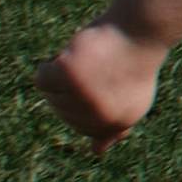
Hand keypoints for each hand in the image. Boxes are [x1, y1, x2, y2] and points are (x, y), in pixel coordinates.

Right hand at [43, 23, 165, 146]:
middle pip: (62, 111)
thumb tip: (96, 151)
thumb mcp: (132, 99)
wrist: (140, 30)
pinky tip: (69, 55)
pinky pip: (42, 78)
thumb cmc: (134, 61)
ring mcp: (83, 97)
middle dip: (72, 87)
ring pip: (51, 95)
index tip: (99, 83)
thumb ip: (114, 127)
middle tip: (98, 67)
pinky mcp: (68, 75)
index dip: (82, 103)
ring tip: (88, 60)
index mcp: (117, 124)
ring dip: (62, 75)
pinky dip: (49, 66)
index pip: (81, 128)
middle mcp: (100, 116)